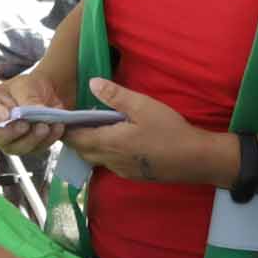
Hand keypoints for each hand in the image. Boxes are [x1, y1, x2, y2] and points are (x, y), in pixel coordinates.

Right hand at [0, 72, 67, 156]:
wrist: (42, 97)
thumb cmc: (26, 89)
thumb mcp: (25, 85)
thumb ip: (27, 97)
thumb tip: (36, 110)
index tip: (5, 114)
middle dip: (12, 132)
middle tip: (25, 124)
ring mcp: (9, 141)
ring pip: (17, 147)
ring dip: (32, 139)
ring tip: (45, 126)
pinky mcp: (27, 148)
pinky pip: (36, 148)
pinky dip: (48, 139)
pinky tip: (57, 127)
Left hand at [67, 78, 217, 185]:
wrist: (194, 159)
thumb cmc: (169, 130)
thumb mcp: (143, 106)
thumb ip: (115, 95)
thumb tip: (91, 83)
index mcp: (108, 142)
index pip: (75, 138)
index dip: (66, 128)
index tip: (62, 115)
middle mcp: (109, 160)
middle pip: (80, 150)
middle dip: (74, 137)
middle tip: (74, 119)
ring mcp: (120, 170)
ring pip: (93, 159)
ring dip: (88, 145)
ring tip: (92, 127)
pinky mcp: (130, 174)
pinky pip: (107, 164)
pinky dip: (102, 152)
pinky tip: (113, 140)